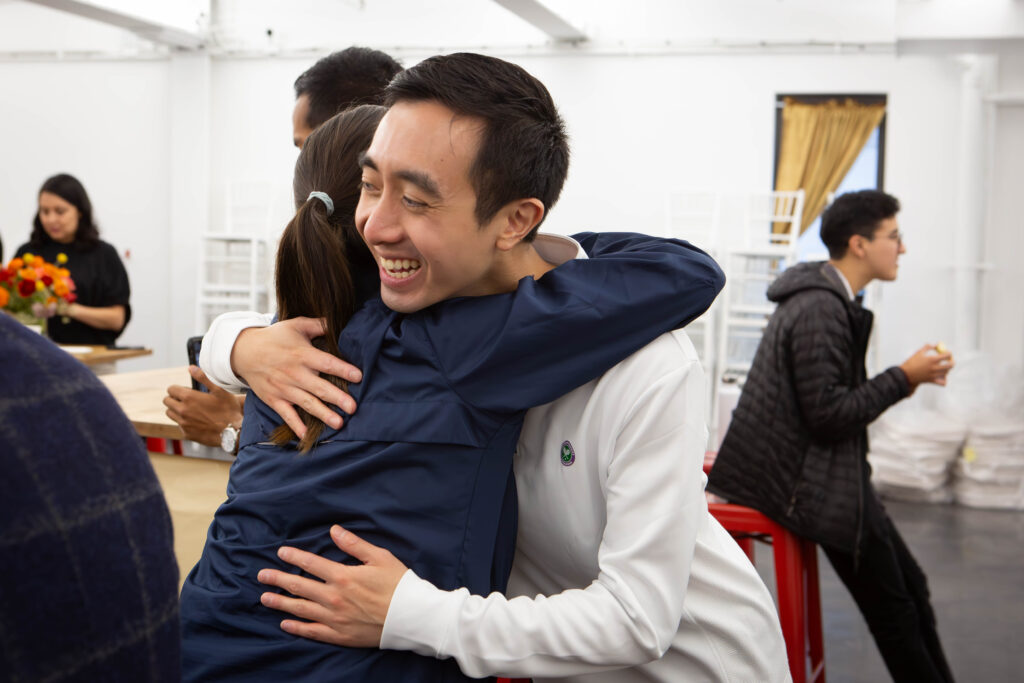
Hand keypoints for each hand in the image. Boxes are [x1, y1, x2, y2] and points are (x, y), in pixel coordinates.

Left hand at [164, 365, 245, 446]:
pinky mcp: (187, 434)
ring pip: (170, 413)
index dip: (177, 388)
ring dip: (176, 410)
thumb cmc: (228, 410)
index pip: (170, 389)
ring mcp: (183, 423)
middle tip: (187, 399)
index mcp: (189, 397)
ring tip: (190, 410)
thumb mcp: (219, 390)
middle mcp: (182, 410)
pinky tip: (197, 421)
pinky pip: (179, 425)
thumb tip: (190, 368)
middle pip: (167, 401)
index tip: (186, 390)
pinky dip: (184, 422)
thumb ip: (203, 377)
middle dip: (174, 398)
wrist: (233, 432)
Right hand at [231, 318, 361, 437]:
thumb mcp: (296, 325)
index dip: (343, 370)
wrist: (244, 351)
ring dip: (323, 414)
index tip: (358, 377)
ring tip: (339, 423)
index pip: (327, 362)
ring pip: (307, 403)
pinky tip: (307, 434)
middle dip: (337, 398)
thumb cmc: (275, 338)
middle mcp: (294, 373)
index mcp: (303, 354)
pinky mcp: (274, 399)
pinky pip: (286, 414)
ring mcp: (284, 388)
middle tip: (353, 407)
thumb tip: (339, 321)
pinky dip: (295, 425)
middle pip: (319, 387)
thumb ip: (319, 324)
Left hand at [258, 525, 407, 647]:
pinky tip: (286, 623)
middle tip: (262, 576)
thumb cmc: (399, 584)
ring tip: (264, 598)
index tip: (280, 553)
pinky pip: (312, 631)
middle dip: (278, 580)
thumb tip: (334, 530)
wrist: (412, 617)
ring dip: (280, 603)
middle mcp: (334, 598)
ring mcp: (335, 618)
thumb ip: (354, 544)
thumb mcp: (380, 557)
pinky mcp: (340, 635)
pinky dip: (297, 627)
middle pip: (299, 587)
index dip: (293, 557)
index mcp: (343, 576)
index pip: (310, 564)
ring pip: (300, 610)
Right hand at [899, 344, 953, 388]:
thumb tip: (936, 344)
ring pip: (947, 372)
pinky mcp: (932, 381)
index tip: (946, 352)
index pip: (947, 355)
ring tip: (942, 367)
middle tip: (949, 360)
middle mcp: (935, 368)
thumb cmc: (911, 362)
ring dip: (947, 369)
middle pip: (951, 365)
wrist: (905, 374)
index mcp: (932, 359)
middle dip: (952, 361)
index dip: (948, 353)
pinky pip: (943, 382)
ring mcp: (934, 375)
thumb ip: (928, 347)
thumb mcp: (919, 352)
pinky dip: (945, 379)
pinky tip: (941, 376)